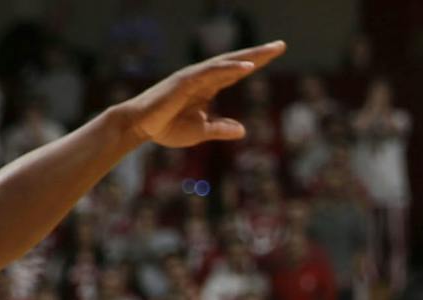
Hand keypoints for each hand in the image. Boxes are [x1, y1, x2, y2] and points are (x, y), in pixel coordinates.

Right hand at [117, 42, 285, 149]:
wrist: (141, 127)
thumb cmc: (167, 128)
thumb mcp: (202, 131)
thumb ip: (221, 128)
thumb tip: (243, 130)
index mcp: (208, 87)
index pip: (237, 72)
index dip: (256, 64)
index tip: (275, 55)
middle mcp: (204, 77)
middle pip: (236, 62)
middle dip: (259, 54)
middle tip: (281, 45)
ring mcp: (195, 77)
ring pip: (227, 63)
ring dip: (249, 56)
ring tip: (271, 51)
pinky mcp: (186, 81)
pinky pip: (212, 72)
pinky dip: (230, 68)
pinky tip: (248, 67)